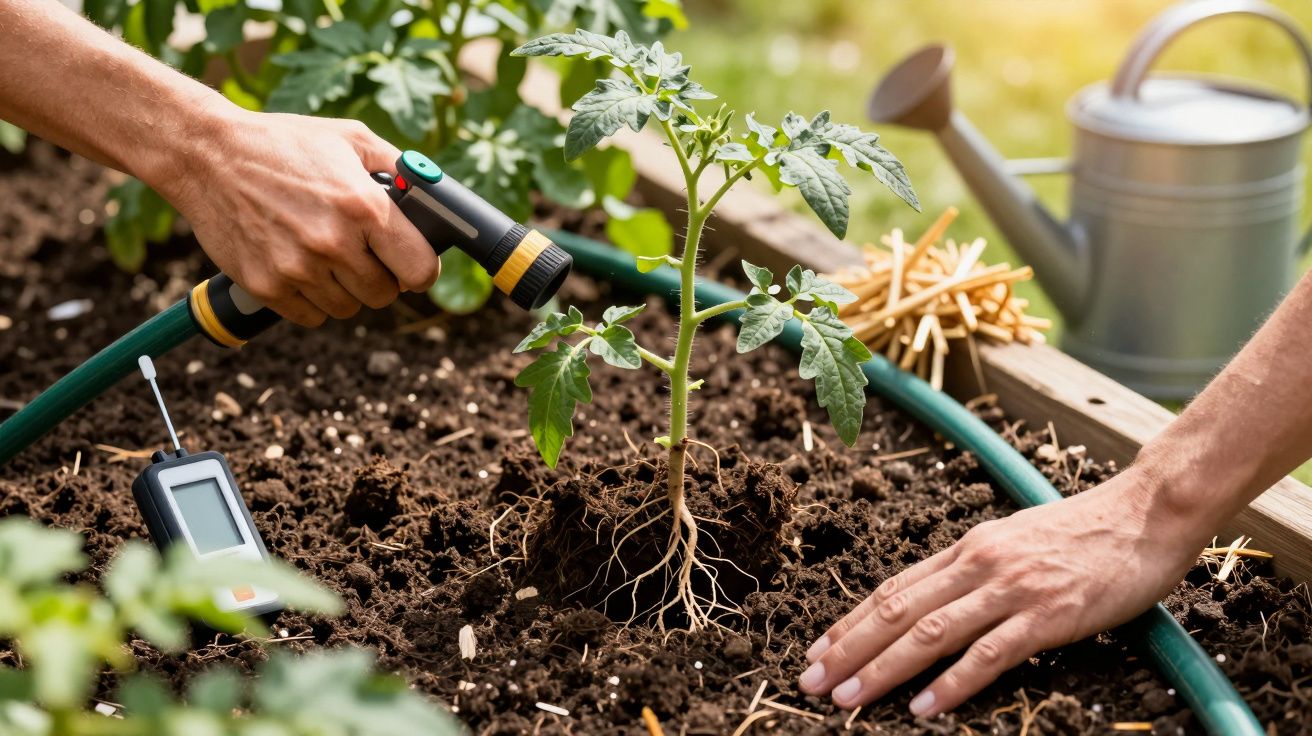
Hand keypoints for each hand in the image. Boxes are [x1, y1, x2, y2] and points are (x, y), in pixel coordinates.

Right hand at [157, 106, 439, 326]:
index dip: (421, 270)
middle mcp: (333, 242)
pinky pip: (311, 317)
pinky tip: (301, 268)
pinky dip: (312, 301)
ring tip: (326, 256)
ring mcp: (298, 268)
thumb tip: (433, 196)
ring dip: (345, 290)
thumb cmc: (284, 143)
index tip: (413, 266)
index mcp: (363, 206)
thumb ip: (398, 167)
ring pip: (348, 309)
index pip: (420, 270)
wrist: (207, 154)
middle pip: (384, 295)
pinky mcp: (267, 286)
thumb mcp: (349, 139)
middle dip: (381, 278)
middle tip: (364, 255)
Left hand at [798, 466, 1205, 716]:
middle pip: (897, 611)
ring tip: (847, 699)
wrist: (1146, 512)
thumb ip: (974, 570)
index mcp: (967, 548)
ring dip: (883, 669)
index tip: (817, 649)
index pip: (894, 589)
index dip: (851, 622)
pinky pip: (990, 652)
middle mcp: (978, 564)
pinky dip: (952, 683)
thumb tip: (935, 600)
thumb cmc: (1084, 531)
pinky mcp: (1047, 613)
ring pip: (930, 632)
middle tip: (810, 682)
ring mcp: (1011, 588)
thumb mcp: (1014, 541)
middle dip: (848, 649)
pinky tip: (924, 708)